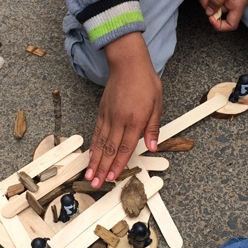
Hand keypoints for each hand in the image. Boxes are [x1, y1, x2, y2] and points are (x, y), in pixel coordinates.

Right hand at [85, 32, 161, 188]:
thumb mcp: (157, 104)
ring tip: (89, 175)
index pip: (126, 147)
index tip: (113, 177)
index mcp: (135, 120)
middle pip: (109, 149)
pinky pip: (96, 132)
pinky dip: (92, 146)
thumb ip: (153, 128)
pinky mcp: (102, 112)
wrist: (128, 64)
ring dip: (94, 161)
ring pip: (100, 143)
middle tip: (96, 183)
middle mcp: (119, 120)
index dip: (118, 164)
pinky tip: (90, 156)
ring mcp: (108, 116)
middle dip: (102, 169)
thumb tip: (153, 146)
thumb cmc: (145, 82)